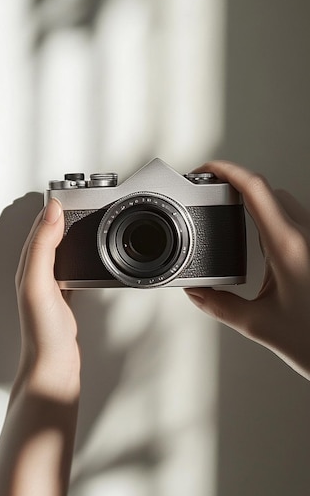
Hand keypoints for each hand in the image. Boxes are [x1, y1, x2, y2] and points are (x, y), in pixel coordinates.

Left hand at [0, 198, 78, 495]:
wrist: (53, 365)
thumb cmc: (43, 330)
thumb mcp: (40, 282)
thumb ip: (44, 246)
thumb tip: (51, 212)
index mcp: (28, 266)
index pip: (38, 228)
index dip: (50, 209)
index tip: (64, 192)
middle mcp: (35, 274)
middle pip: (46, 236)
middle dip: (57, 217)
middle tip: (72, 199)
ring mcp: (48, 287)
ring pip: (56, 251)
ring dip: (65, 233)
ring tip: (77, 218)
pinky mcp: (61, 298)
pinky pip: (67, 268)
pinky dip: (74, 255)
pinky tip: (81, 255)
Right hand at [185, 161, 309, 379]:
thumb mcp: (259, 325)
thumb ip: (220, 306)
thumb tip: (196, 292)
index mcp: (287, 246)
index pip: (255, 189)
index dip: (227, 170)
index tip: (206, 170)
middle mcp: (305, 237)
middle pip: (268, 190)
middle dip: (237, 184)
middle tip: (212, 190)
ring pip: (283, 202)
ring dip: (256, 200)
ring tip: (230, 209)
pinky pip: (293, 219)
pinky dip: (270, 217)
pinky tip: (258, 236)